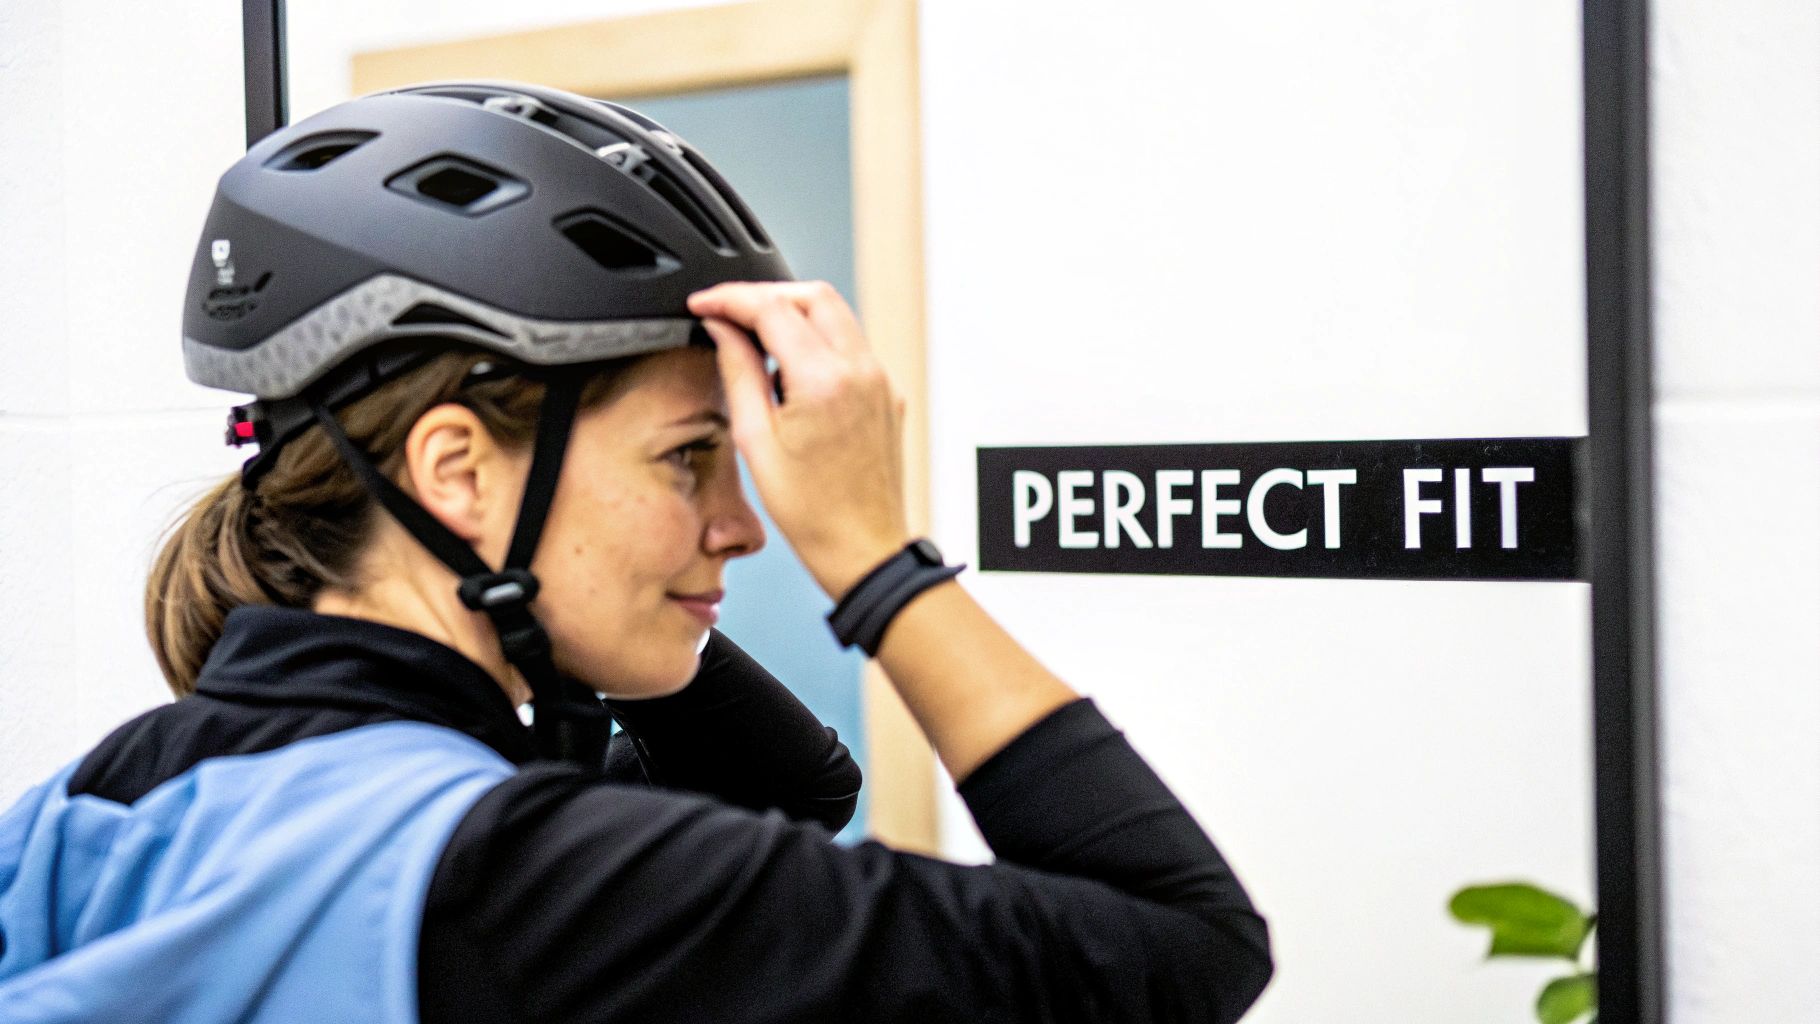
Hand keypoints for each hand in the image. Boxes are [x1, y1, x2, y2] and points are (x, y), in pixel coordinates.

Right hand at [686, 281, 909, 599]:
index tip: (704, 303)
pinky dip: (818, 340)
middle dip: (765, 295)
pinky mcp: (887, 392)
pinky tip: (791, 370)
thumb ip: (738, 372)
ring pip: (836, 314)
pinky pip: (851, 344)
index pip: (772, 308)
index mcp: (824, 380)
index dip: (730, 298)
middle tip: (728, 313)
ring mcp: (880, 380)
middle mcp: (861, 371)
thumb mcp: (755, 441)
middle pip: (812, 294)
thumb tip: (723, 330)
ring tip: (755, 341)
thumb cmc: (812, 512)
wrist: (863, 547)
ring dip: (793, 313)